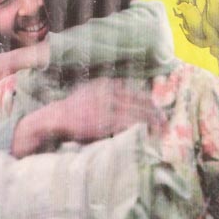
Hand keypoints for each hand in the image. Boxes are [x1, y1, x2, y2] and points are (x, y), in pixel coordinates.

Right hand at [11, 78, 160, 157]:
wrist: (54, 118)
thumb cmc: (71, 111)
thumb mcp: (89, 93)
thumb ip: (105, 93)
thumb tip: (122, 97)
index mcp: (106, 84)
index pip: (134, 91)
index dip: (148, 102)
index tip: (157, 109)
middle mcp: (108, 92)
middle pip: (140, 102)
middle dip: (154, 112)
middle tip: (165, 121)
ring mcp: (107, 107)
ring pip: (137, 113)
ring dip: (151, 122)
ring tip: (161, 129)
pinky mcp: (105, 121)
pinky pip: (128, 125)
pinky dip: (140, 129)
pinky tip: (148, 134)